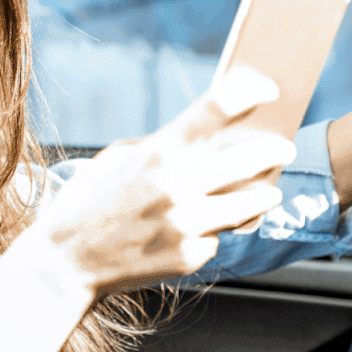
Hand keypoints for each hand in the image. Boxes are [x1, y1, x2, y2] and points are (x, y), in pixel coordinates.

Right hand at [31, 66, 295, 296]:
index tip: (269, 89)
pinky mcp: (191, 256)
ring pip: (249, 204)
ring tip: (269, 192)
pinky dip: (213, 232)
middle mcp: (179, 185)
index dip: (250, 92)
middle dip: (273, 152)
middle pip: (250, 159)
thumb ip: (164, 146)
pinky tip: (198, 230)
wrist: (67, 261)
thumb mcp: (119, 160)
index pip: (217, 108)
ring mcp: (188, 224)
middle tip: (284, 150)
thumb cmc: (90, 203)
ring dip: (263, 195)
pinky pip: (218, 237)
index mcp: (159, 151)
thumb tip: (210, 139)